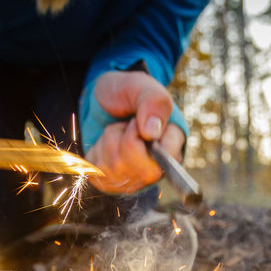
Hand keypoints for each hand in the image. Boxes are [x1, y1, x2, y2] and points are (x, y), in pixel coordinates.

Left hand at [85, 71, 184, 194]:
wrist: (101, 101)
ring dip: (110, 139)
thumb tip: (151, 132)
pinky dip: (97, 149)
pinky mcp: (110, 183)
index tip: (136, 120)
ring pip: (116, 165)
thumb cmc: (127, 94)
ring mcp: (132, 179)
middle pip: (142, 168)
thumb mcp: (142, 87)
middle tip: (129, 123)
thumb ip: (153, 103)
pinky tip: (106, 142)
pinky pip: (98, 170)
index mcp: (173, 145)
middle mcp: (157, 168)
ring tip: (118, 130)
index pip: (168, 158)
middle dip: (127, 137)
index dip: (146, 138)